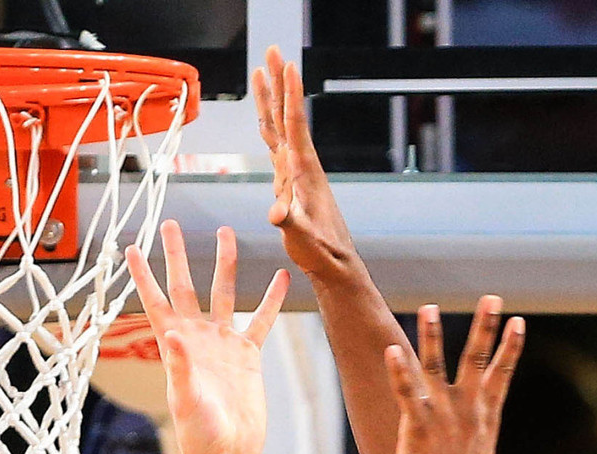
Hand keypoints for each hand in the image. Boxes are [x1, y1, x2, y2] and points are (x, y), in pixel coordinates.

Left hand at [124, 221, 288, 453]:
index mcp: (176, 345)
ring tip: (227, 233)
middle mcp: (197, 337)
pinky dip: (270, 299)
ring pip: (224, 293)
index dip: (143, 274)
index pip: (156, 301)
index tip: (132, 246)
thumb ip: (179, 366)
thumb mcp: (185, 398)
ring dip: (225, 264)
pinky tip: (281, 277)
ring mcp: (223, 344)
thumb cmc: (199, 434)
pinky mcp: (248, 356)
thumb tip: (173, 333)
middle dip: (178, 255)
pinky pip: (260, 320)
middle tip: (172, 224)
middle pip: (186, 285)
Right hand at [253, 46, 358, 280]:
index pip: (295, 123)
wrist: (333, 261)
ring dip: (271, 96)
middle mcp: (301, 163)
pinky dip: (269, 123)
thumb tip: (276, 214)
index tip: (288, 64)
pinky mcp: (291, 179)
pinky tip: (265, 115)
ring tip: (263, 71)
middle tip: (273, 50)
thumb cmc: (319, 249)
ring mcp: (296, 169)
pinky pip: (277, 142)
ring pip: (279, 124)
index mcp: (303, 169)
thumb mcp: (302, 237)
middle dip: (278, 81)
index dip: (290, 93)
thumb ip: (289, 223)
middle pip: (286, 113)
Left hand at [383, 298, 525, 453]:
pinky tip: (391, 349)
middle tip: (492, 298)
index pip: (502, 374)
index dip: (511, 348)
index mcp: (484, 416)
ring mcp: (442, 416)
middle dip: (485, 327)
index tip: (520, 322)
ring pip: (437, 366)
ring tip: (429, 307)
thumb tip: (479, 422)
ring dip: (433, 335)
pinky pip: (407, 392)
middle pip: (477, 360)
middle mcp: (467, 411)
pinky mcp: (418, 427)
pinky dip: (400, 370)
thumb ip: (478, 428)